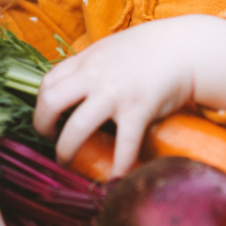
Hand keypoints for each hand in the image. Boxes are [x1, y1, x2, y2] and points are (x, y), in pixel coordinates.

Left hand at [32, 14, 225, 177]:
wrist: (185, 47)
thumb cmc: (149, 48)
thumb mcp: (110, 49)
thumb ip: (91, 67)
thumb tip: (74, 88)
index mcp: (86, 60)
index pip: (48, 82)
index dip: (40, 105)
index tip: (48, 118)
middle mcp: (95, 76)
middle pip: (51, 102)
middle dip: (42, 126)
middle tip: (50, 140)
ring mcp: (115, 94)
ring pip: (77, 127)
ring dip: (66, 151)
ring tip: (67, 162)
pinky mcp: (138, 110)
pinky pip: (123, 145)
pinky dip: (117, 166)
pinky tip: (114, 179)